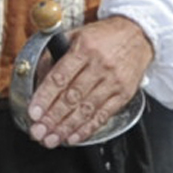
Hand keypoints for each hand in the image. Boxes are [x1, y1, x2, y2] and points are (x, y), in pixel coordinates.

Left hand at [26, 15, 152, 147]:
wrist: (138, 34)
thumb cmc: (104, 35)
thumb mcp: (75, 35)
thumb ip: (55, 55)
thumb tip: (37, 78)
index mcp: (84, 49)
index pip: (60, 77)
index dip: (45, 97)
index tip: (33, 112)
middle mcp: (100, 66)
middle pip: (72, 97)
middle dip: (52, 118)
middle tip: (38, 131)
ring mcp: (114, 82)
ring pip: (87, 109)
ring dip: (67, 127)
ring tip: (51, 139)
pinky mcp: (124, 94)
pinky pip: (104, 115)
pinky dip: (88, 128)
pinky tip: (74, 137)